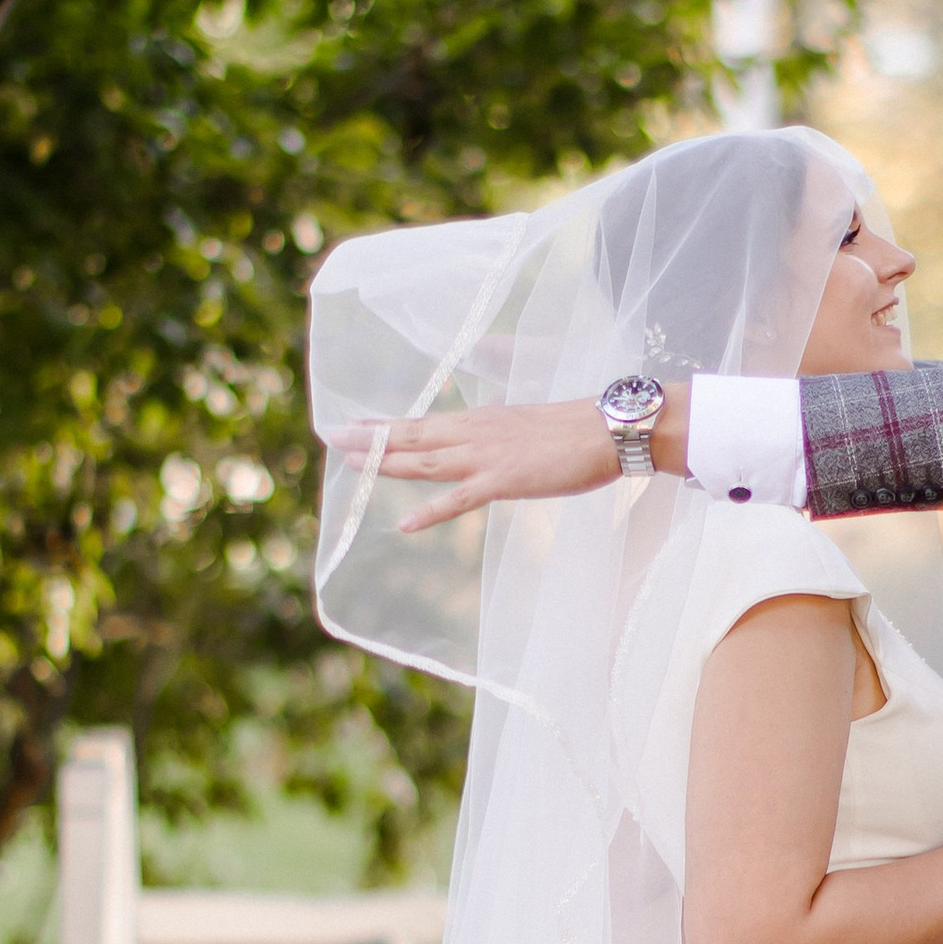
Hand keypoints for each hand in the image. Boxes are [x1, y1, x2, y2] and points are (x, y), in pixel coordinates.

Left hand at [354, 396, 633, 533]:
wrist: (610, 429)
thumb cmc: (579, 429)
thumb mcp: (530, 425)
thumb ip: (503, 432)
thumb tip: (494, 439)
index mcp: (482, 420)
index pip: (425, 422)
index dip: (388, 425)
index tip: (356, 424)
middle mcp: (476, 432)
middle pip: (413, 435)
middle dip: (371, 436)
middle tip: (332, 435)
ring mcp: (486, 456)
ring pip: (425, 460)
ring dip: (386, 462)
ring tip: (350, 462)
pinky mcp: (504, 480)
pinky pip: (459, 500)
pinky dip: (430, 512)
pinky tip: (404, 523)